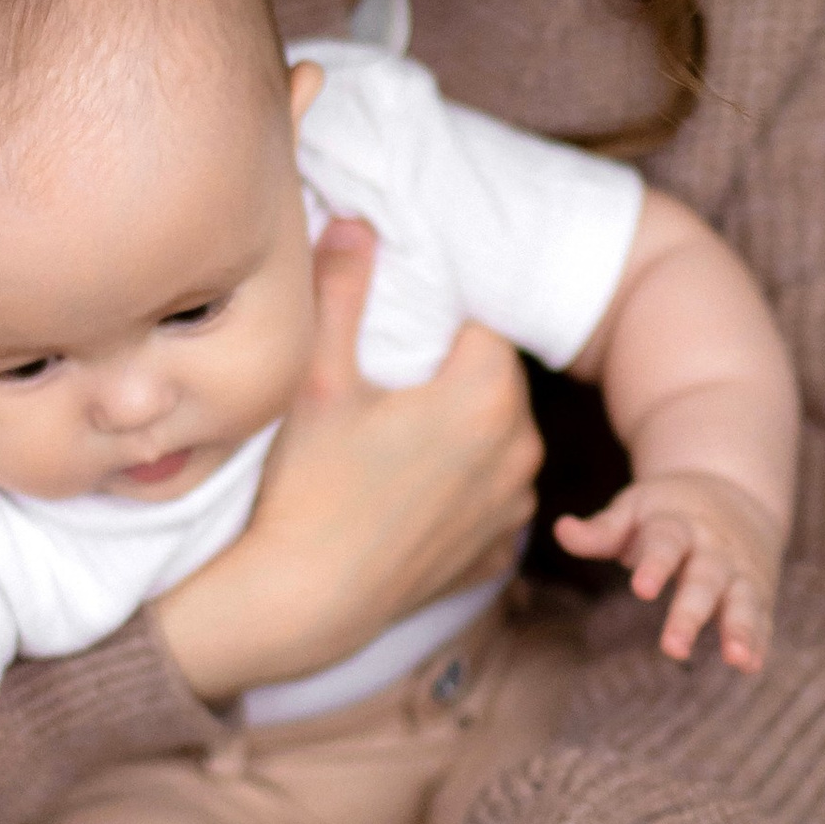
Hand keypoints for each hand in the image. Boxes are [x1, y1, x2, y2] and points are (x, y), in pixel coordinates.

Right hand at [153, 219, 540, 702]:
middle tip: (387, 389)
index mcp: (487, 395)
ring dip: (461, 433)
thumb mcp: (318, 378)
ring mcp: (513, 506)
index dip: (438, 326)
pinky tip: (408, 494)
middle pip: (493, 382)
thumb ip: (342, 291)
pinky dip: (459, 490)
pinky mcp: (496, 550)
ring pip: (497, 439)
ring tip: (394, 444)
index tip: (397, 339)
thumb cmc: (309, 486)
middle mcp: (521, 449)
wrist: (304, 600)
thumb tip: (359, 223)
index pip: (482, 327)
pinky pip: (488, 497)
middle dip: (450, 377)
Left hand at [554, 468, 784, 669]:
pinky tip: (751, 665)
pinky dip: (758, 640)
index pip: (667, 544)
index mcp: (679, 525)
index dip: (655, 566)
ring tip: (735, 658)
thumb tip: (561, 530)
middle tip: (674, 647)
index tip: (642, 590)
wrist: (735, 489)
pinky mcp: (758, 591)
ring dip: (739, 629)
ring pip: (741, 600)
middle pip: (704, 581)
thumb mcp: (636, 508)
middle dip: (691, 614)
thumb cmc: (669, 508)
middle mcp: (713, 549)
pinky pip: (760, 617)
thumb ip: (602, 529)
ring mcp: (739, 571)